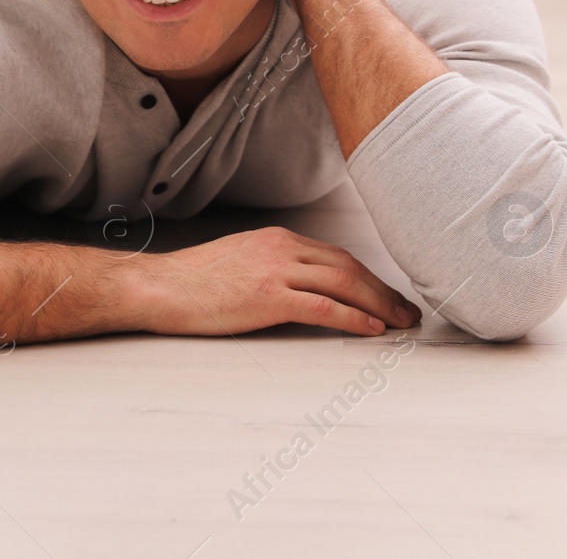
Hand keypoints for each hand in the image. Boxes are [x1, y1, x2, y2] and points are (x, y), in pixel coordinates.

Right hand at [138, 227, 420, 336]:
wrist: (159, 286)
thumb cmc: (191, 281)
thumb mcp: (239, 261)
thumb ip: (272, 267)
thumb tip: (301, 289)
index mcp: (275, 239)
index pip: (335, 255)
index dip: (368, 276)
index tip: (387, 295)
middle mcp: (281, 248)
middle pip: (348, 266)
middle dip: (383, 290)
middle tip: (407, 311)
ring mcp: (274, 271)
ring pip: (343, 283)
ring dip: (378, 304)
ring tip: (399, 323)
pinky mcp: (267, 297)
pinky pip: (322, 306)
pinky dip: (352, 316)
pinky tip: (371, 328)